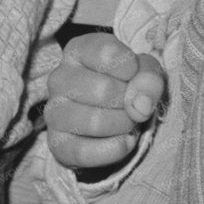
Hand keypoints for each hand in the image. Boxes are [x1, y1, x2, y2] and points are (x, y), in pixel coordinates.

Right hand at [45, 32, 167, 169]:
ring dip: (123, 125)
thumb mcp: (146, 72)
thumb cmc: (128, 85)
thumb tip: (139, 104)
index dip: (131, 69)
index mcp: (77, 51)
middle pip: (103, 90)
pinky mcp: (57, 143)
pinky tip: (121, 140)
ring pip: (95, 122)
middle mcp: (59, 78)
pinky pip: (85, 151)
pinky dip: (115, 149)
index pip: (107, 53)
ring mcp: (54, 112)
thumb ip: (149, 79)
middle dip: (129, 102)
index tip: (132, 75)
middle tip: (132, 105)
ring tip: (127, 122)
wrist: (117, 120)